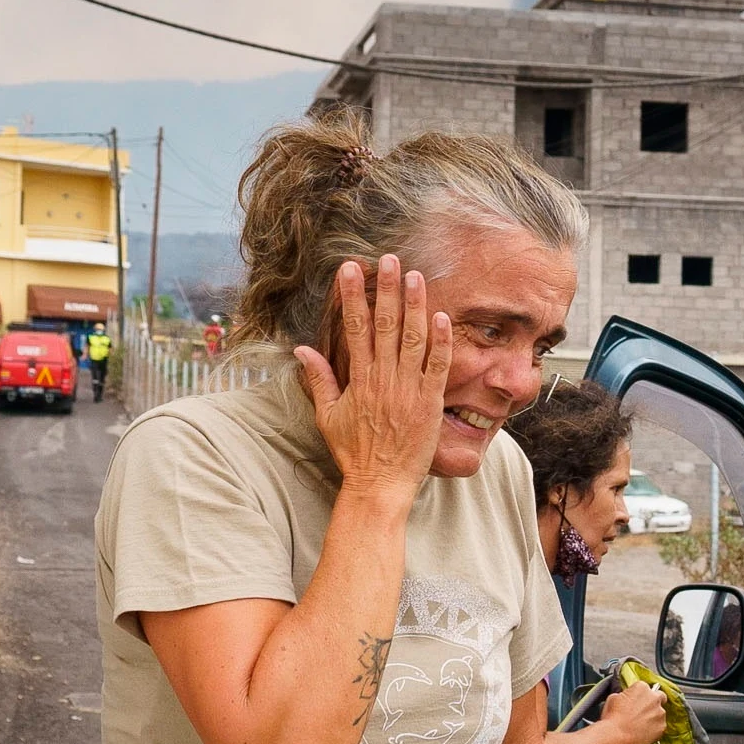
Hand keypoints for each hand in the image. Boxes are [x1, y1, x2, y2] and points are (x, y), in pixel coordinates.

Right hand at [292, 254, 449, 507]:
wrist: (380, 483)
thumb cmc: (353, 452)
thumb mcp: (328, 415)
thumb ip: (319, 379)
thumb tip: (302, 349)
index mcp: (358, 379)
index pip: (355, 328)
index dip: (353, 296)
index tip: (350, 269)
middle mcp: (383, 379)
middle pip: (384, 325)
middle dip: (386, 289)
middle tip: (388, 259)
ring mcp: (408, 389)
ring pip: (412, 338)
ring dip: (414, 305)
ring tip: (416, 275)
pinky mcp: (429, 402)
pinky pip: (437, 366)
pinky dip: (440, 342)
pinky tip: (442, 317)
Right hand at [598, 682, 668, 743]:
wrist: (615, 737)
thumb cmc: (613, 718)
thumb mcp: (613, 698)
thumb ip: (624, 695)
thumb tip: (626, 698)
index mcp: (642, 688)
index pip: (645, 688)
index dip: (640, 695)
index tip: (635, 701)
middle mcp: (654, 698)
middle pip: (659, 697)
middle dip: (653, 702)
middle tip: (643, 711)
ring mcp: (660, 713)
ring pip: (660, 713)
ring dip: (653, 716)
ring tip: (640, 724)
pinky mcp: (662, 727)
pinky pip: (660, 726)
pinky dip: (654, 729)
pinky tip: (643, 732)